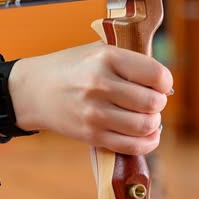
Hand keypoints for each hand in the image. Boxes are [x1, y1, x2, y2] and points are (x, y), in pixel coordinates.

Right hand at [9, 43, 172, 155]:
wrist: (34, 91)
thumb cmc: (71, 68)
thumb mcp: (97, 52)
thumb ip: (130, 62)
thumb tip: (164, 84)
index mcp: (106, 59)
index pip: (156, 75)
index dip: (165, 82)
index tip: (160, 84)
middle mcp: (100, 85)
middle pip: (152, 102)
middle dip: (158, 103)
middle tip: (150, 101)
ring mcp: (95, 113)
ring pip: (145, 126)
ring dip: (153, 123)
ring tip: (146, 116)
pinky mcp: (91, 135)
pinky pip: (131, 146)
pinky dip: (147, 143)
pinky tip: (147, 135)